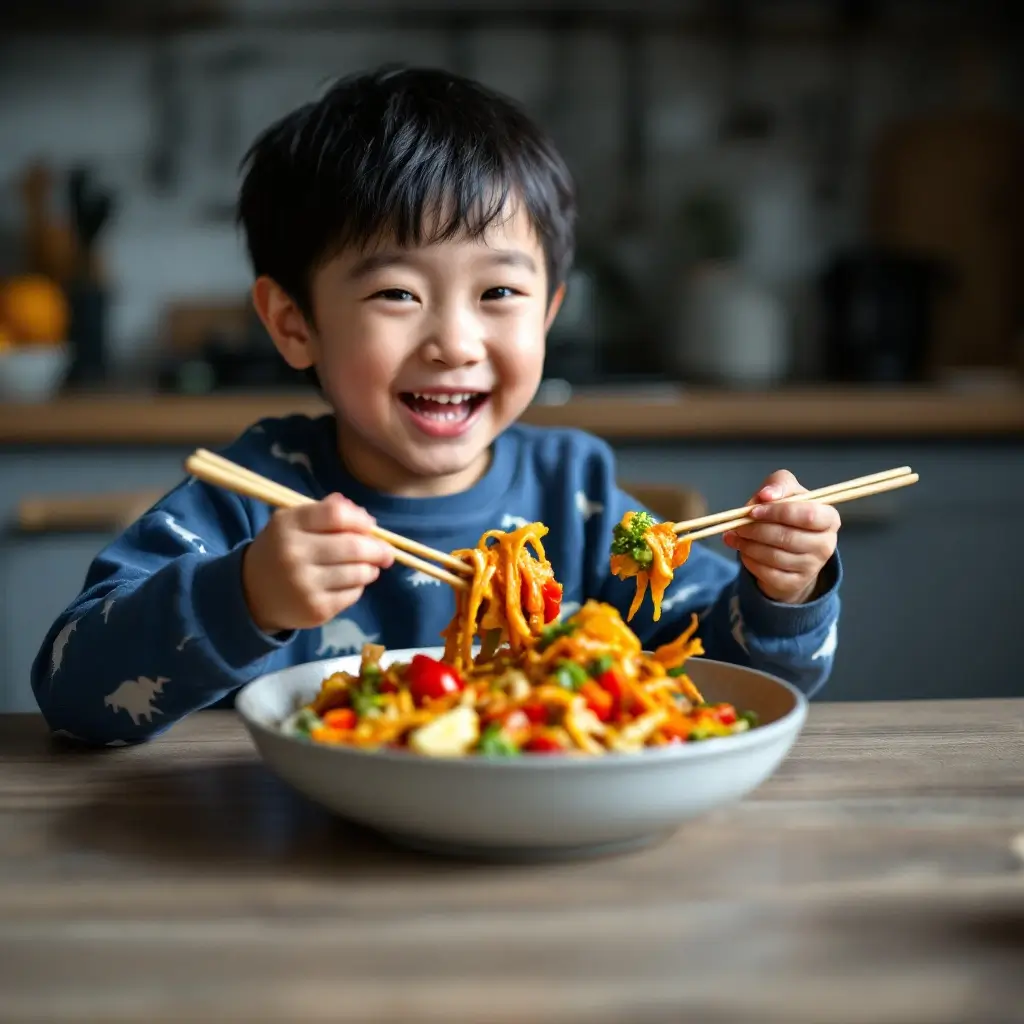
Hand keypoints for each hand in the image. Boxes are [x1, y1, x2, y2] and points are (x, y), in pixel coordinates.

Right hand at [242, 494, 393, 633]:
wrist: (252, 594)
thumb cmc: (281, 551)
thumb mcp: (293, 523)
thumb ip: (327, 512)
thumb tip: (366, 517)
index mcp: (288, 525)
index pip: (337, 515)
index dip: (360, 520)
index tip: (369, 525)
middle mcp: (294, 554)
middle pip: (354, 546)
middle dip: (378, 549)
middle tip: (386, 552)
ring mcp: (305, 585)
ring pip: (359, 572)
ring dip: (371, 568)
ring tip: (368, 567)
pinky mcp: (316, 610)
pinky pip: (353, 594)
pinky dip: (358, 586)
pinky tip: (348, 583)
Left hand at [722, 469, 839, 604]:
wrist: (790, 548)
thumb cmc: (788, 514)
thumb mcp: (786, 492)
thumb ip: (778, 485)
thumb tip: (765, 495)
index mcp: (829, 518)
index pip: (807, 515)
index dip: (777, 512)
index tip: (753, 510)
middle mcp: (826, 544)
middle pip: (787, 537)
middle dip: (756, 530)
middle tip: (738, 525)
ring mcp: (812, 567)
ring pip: (774, 556)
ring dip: (748, 544)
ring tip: (735, 536)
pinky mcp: (795, 584)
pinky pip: (767, 573)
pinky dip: (749, 560)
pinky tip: (743, 551)